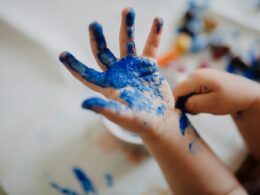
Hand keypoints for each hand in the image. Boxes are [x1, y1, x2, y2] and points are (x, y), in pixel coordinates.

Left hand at [59, 8, 174, 138]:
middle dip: (98, 38)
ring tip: (128, 10)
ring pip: (127, 43)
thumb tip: (83, 104)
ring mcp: (132, 67)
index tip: (62, 54)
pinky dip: (154, 34)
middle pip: (103, 52)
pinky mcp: (148, 65)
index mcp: (108, 86)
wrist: (161, 119)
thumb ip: (107, 109)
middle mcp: (117, 73)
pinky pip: (150, 46)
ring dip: (127, 27)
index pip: (87, 74)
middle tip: (94, 24)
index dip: (74, 65)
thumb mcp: (124, 117)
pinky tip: (158, 20)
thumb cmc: (141, 122)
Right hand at [174, 69, 259, 113]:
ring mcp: (199, 75)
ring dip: (189, 102)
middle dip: (183, 103)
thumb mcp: (212, 105)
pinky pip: (191, 90)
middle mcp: (195, 73)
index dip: (174, 103)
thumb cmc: (232, 99)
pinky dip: (194, 99)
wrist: (247, 93)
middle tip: (195, 113)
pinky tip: (204, 103)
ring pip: (185, 91)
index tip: (178, 115)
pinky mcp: (202, 79)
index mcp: (197, 77)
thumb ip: (193, 104)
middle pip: (180, 91)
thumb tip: (181, 105)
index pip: (176, 91)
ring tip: (202, 108)